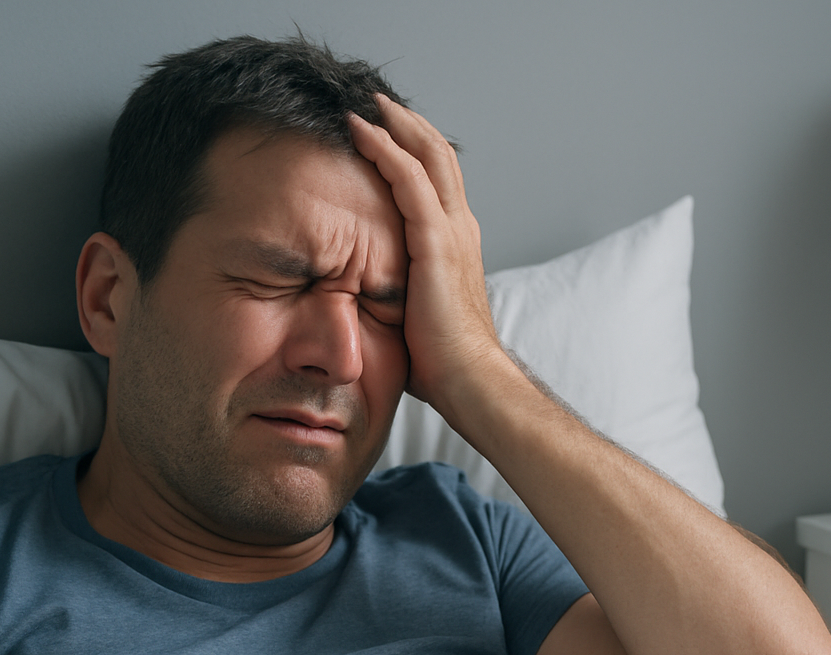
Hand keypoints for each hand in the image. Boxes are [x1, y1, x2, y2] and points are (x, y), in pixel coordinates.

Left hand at [347, 97, 506, 411]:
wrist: (470, 380)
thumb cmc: (444, 362)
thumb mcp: (416, 314)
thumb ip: (399, 292)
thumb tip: (363, 299)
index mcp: (458, 244)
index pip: (440, 180)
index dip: (417, 149)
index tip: (389, 130)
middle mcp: (461, 228)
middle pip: (438, 155)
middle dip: (408, 123)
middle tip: (377, 100)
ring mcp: (452, 231)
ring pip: (427, 154)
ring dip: (395, 123)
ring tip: (366, 102)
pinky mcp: (436, 240)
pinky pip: (407, 178)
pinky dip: (384, 148)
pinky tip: (360, 131)